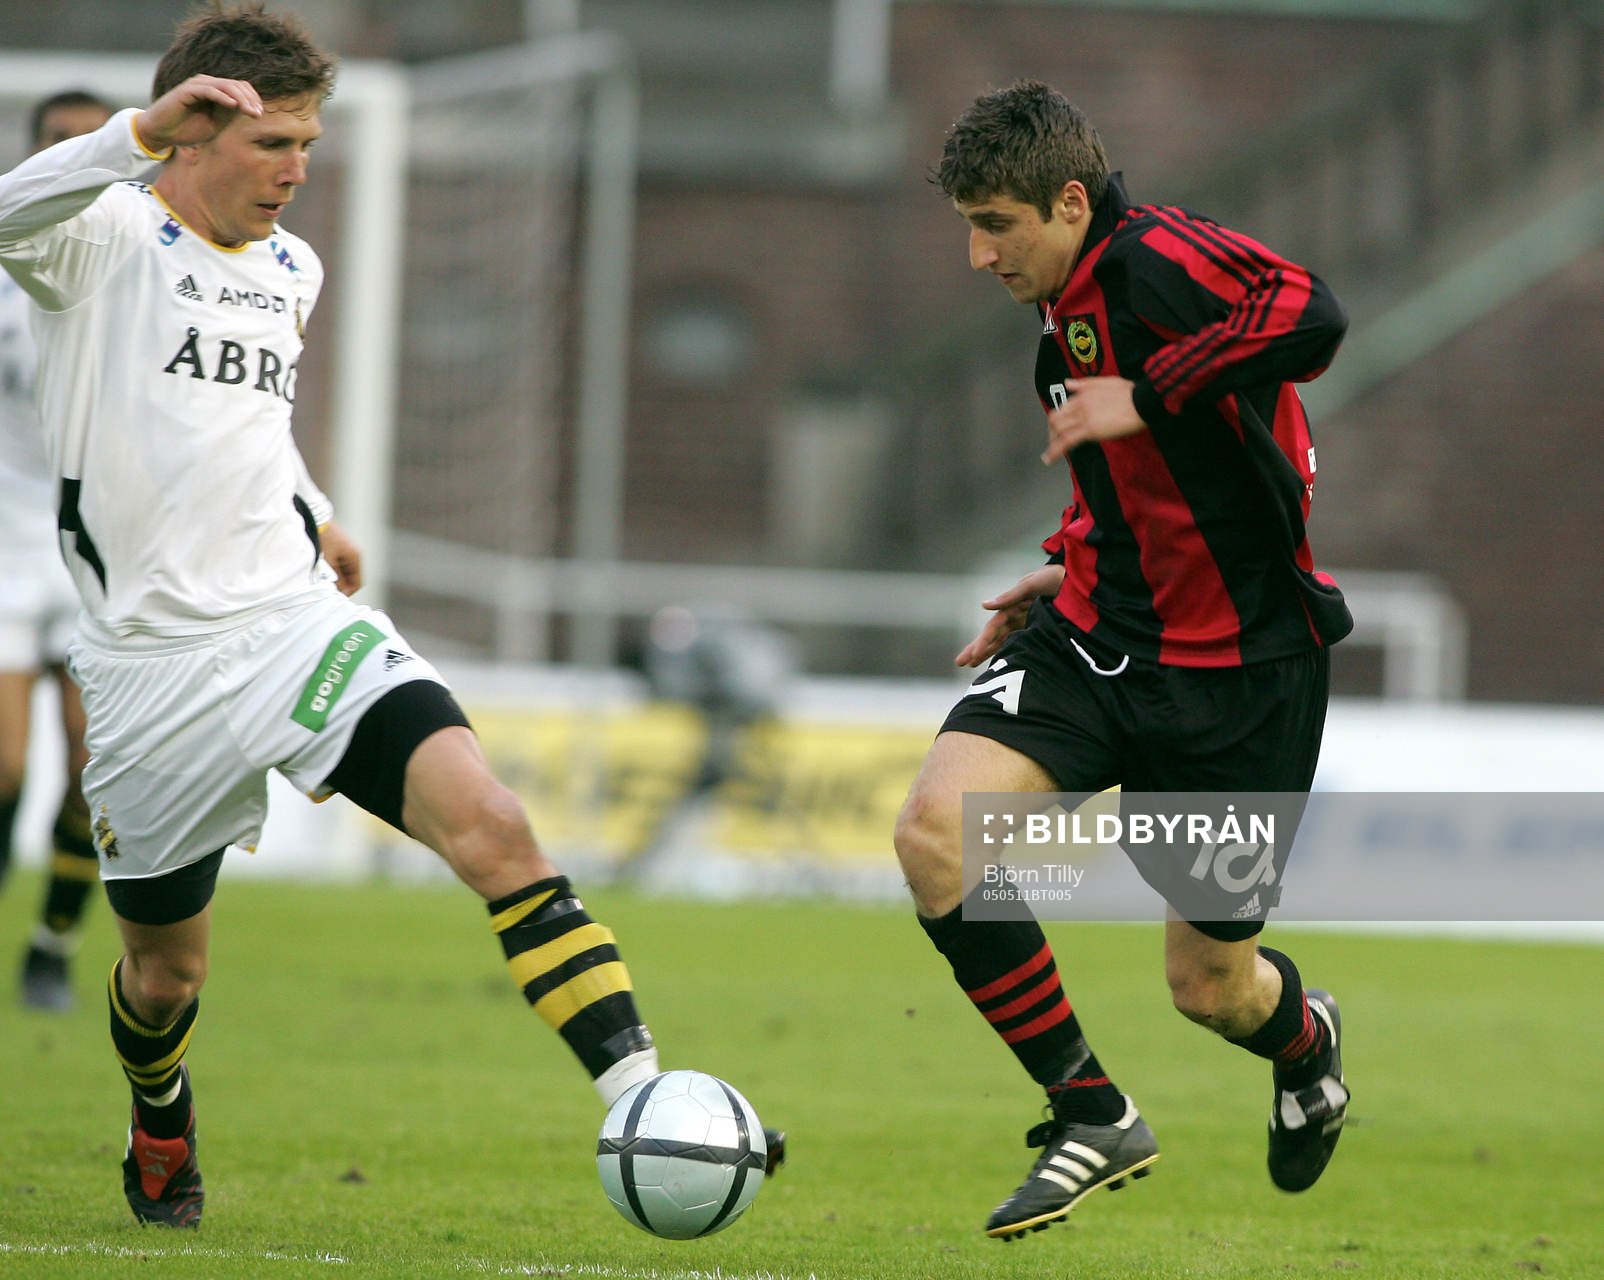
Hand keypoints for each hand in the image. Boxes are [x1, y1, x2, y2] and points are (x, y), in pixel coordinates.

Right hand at [135, 75, 262, 151]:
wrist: (162, 133)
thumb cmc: (188, 129)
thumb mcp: (216, 124)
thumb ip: (230, 116)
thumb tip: (251, 111)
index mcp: (215, 91)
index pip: (240, 87)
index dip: (252, 98)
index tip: (260, 114)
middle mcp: (207, 84)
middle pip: (235, 84)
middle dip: (250, 99)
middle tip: (258, 115)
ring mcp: (197, 85)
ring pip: (225, 85)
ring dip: (240, 98)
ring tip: (250, 112)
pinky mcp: (187, 90)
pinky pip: (209, 90)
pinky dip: (222, 97)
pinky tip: (233, 106)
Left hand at [319, 520, 362, 595]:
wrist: (316, 518)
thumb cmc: (323, 538)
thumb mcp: (328, 560)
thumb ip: (334, 578)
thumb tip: (337, 592)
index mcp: (355, 557)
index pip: (357, 583)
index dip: (348, 593)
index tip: (336, 598)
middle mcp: (354, 555)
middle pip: (351, 578)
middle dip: (340, 586)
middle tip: (328, 592)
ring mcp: (347, 552)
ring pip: (344, 573)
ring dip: (336, 579)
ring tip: (323, 581)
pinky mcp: (339, 549)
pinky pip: (339, 566)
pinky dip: (332, 571)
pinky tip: (322, 572)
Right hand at [955, 564, 1064, 667]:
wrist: (1080, 581)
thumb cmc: (1054, 578)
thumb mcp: (1032, 583)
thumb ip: (1009, 596)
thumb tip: (983, 605)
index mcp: (1013, 605)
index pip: (994, 627)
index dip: (982, 641)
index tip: (973, 656)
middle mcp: (1017, 615)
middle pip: (994, 635)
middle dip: (977, 648)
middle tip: (960, 663)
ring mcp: (1027, 623)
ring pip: (1004, 640)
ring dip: (989, 651)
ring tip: (971, 665)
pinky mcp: (1039, 629)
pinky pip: (1020, 642)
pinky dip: (1008, 651)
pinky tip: (999, 661)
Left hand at [1042, 377, 1146, 463]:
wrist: (1142, 401)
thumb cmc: (1131, 393)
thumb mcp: (1106, 381)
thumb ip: (1084, 384)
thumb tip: (1068, 383)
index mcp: (1083, 393)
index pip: (1063, 407)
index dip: (1059, 419)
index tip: (1058, 428)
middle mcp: (1080, 404)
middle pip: (1056, 419)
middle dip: (1052, 432)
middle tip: (1053, 442)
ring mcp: (1084, 417)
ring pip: (1058, 430)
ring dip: (1052, 443)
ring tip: (1049, 455)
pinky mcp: (1090, 430)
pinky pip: (1066, 441)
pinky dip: (1055, 451)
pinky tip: (1050, 459)